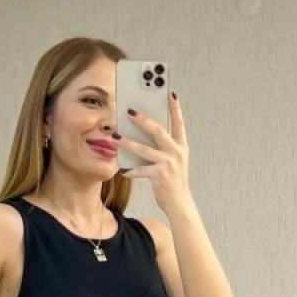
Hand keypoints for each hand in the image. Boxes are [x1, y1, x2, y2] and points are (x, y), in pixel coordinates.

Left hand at [118, 93, 190, 215]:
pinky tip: (122, 169)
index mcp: (181, 146)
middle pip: (158, 130)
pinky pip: (141, 170)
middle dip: (143, 120)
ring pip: (144, 149)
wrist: (180, 203)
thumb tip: (145, 134)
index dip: (175, 108)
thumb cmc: (173, 181)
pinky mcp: (160, 175)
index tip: (170, 93)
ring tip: (116, 137)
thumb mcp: (173, 161)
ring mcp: (168, 163)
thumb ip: (163, 147)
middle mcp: (176, 152)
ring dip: (128, 143)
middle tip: (130, 111)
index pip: (179, 123)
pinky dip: (130, 170)